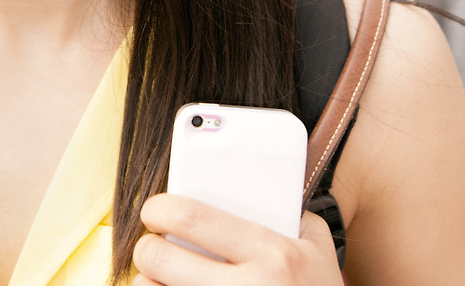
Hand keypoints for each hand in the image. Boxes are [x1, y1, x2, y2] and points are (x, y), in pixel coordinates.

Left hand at [133, 194, 341, 285]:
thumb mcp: (317, 250)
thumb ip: (289, 215)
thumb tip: (249, 188)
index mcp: (273, 255)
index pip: (193, 218)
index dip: (160, 208)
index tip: (154, 209)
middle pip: (162, 259)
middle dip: (147, 248)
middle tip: (153, 245)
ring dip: (148, 281)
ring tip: (162, 276)